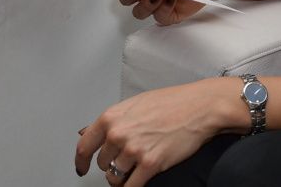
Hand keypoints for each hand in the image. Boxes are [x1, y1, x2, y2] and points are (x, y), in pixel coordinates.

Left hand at [75, 79, 235, 185]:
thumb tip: (86, 132)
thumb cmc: (172, 102)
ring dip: (123, 177)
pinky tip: (136, 182)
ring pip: (115, 177)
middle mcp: (119, 134)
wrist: (199, 107)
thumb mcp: (135, 104)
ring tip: (135, 168)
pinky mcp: (150, 164)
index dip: (81, 161)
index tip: (81, 168)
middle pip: (102, 163)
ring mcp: (134, 150)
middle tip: (124, 160)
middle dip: (110, 165)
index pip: (84, 146)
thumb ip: (111, 120)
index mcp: (112, 117)